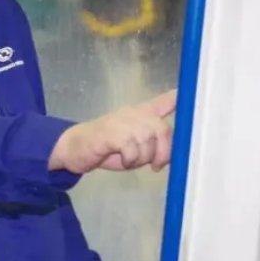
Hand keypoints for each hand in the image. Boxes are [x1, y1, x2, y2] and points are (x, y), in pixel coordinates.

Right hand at [49, 90, 176, 174]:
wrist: (74, 149)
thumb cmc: (105, 149)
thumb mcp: (134, 149)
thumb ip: (152, 147)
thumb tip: (172, 154)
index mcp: (139, 115)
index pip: (162, 103)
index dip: (176, 99)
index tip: (186, 94)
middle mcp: (133, 114)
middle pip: (161, 129)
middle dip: (163, 152)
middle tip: (155, 166)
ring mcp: (121, 121)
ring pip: (147, 139)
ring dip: (142, 158)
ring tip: (130, 161)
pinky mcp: (109, 131)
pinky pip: (131, 146)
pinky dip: (130, 159)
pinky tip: (123, 160)